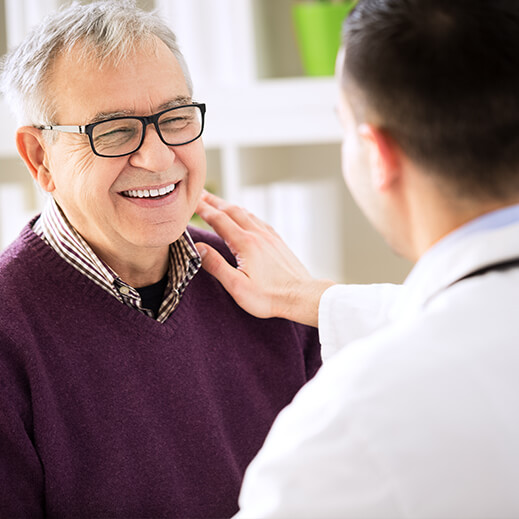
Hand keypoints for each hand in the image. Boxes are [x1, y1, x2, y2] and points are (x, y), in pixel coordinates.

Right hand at [194, 191, 334, 326]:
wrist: (302, 296)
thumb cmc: (269, 297)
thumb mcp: (237, 286)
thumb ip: (216, 265)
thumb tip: (198, 247)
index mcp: (245, 243)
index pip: (218, 219)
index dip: (202, 209)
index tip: (190, 201)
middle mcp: (257, 234)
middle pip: (231, 211)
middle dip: (213, 201)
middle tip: (199, 194)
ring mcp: (269, 236)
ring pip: (246, 213)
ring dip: (229, 206)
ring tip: (218, 202)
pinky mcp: (277, 241)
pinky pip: (258, 220)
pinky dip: (246, 214)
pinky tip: (245, 217)